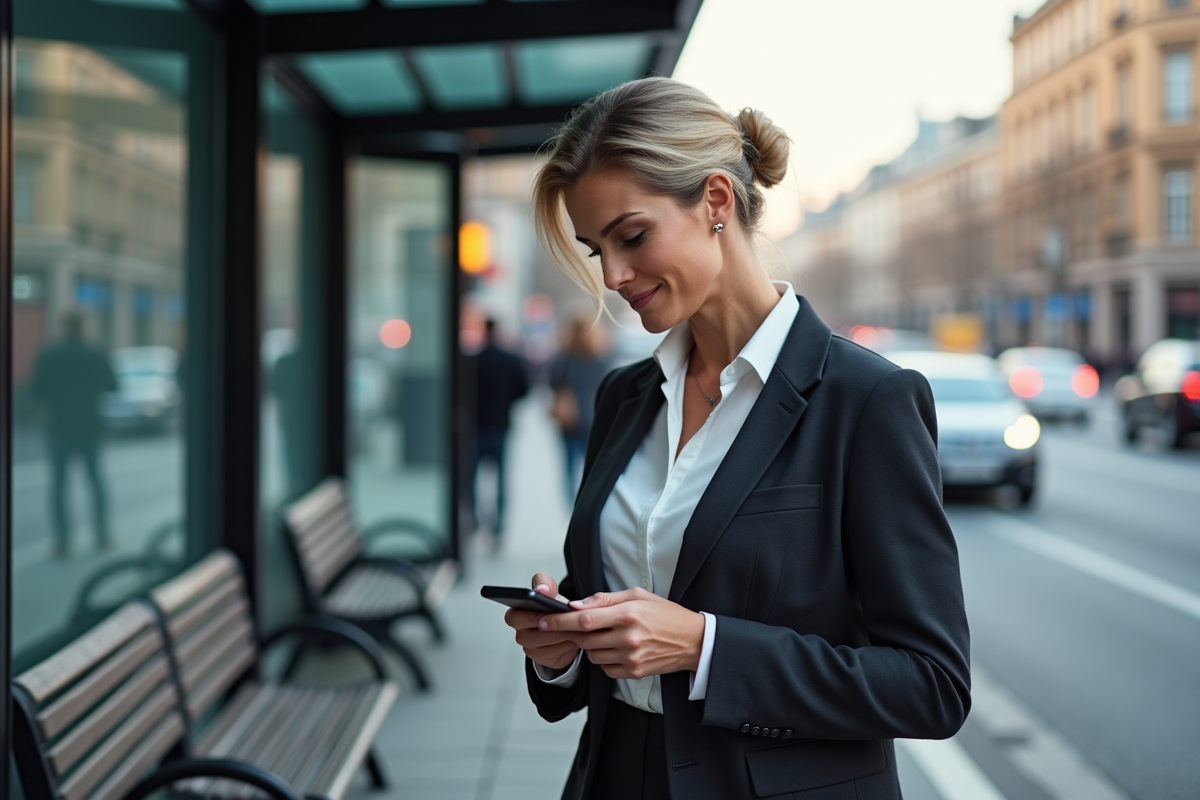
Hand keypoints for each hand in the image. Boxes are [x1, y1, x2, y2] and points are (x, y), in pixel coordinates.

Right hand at [503, 573, 581, 671]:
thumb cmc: (556, 612)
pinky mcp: (537, 656)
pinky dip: (564, 645)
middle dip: (546, 617)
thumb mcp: (553, 595)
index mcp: (519, 606)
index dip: (527, 597)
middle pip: (526, 622)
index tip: (541, 593)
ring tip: (574, 627)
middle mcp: (519, 625)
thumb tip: (542, 589)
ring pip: (540, 638)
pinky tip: (572, 640)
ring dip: (559, 632)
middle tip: (563, 616)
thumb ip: (547, 586)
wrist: (565, 634)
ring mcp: (526, 642)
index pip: (516, 599)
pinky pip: (550, 651)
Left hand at [540, 588, 704, 679]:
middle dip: (572, 633)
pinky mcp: (634, 672)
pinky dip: (604, 659)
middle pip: (583, 639)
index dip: (559, 621)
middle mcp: (628, 638)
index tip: (542, 620)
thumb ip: (605, 599)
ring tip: (607, 635)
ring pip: (592, 655)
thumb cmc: (665, 614)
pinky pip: (605, 668)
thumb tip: (576, 605)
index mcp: (628, 614)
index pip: (583, 619)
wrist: (693, 641)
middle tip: (572, 626)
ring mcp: (631, 658)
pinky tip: (617, 648)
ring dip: (591, 645)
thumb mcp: (638, 595)